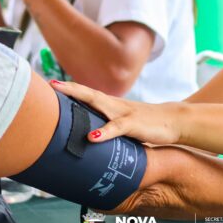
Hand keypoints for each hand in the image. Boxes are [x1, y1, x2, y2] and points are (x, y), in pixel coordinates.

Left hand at [52, 80, 183, 145]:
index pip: (86, 94)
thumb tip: (88, 138)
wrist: (173, 120)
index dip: (69, 89)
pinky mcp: (133, 125)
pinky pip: (116, 128)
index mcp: (110, 105)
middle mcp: (114, 105)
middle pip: (87, 93)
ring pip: (98, 103)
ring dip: (79, 99)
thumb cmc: (146, 124)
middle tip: (49, 84)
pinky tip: (91, 138)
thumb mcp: (123, 124)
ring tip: (60, 95)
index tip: (49, 85)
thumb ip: (106, 127)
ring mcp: (123, 113)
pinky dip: (103, 132)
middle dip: (68, 88)